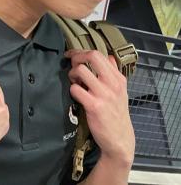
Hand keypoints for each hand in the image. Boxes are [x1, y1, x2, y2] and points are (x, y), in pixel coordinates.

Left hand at [66, 49, 134, 167]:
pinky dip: (72, 90)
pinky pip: (75, 89)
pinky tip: (76, 95)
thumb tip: (109, 56)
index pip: (100, 54)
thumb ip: (114, 73)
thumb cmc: (116, 113)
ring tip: (75, 82)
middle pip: (92, 56)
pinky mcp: (94, 106)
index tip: (72, 55)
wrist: (120, 139)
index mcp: (119, 79)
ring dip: (72, 74)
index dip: (82, 52)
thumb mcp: (121, 92)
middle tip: (71, 66)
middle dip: (76, 57)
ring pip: (81, 70)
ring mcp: (104, 94)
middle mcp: (113, 84)